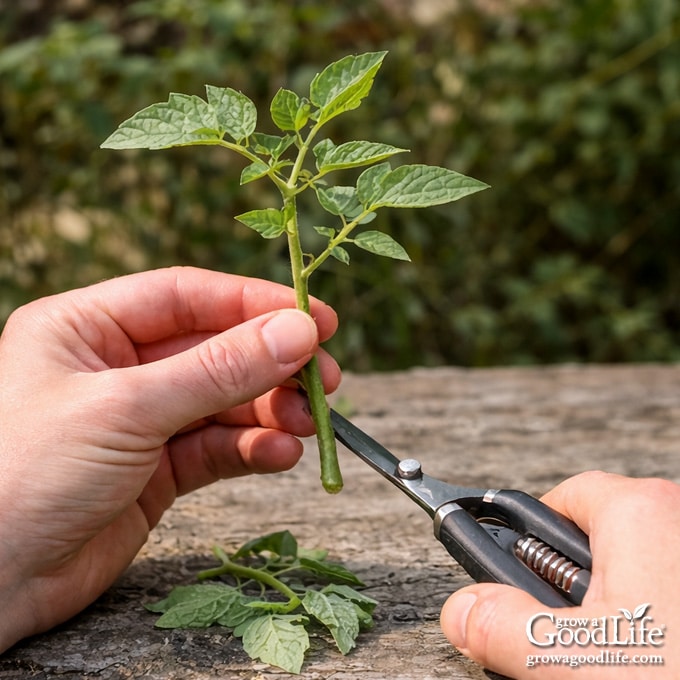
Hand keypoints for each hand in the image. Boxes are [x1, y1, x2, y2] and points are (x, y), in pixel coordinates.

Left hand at [0, 266, 339, 651]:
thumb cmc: (26, 476)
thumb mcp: (128, 408)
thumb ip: (217, 370)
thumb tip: (297, 332)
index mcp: (88, 326)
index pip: (187, 296)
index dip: (254, 302)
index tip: (315, 317)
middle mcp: (117, 366)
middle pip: (215, 349)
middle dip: (271, 363)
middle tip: (325, 378)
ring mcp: (142, 419)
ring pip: (224, 400)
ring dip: (271, 409)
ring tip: (310, 422)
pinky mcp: (159, 468)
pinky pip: (219, 446)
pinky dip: (253, 447)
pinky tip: (280, 454)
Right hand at [441, 471, 679, 678]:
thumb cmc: (676, 672)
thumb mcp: (580, 664)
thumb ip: (505, 630)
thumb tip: (459, 612)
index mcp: (642, 511)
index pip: (568, 496)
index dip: (531, 534)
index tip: (518, 574)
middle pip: (606, 531)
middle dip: (576, 583)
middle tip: (572, 637)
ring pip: (645, 567)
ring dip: (619, 610)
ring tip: (618, 659)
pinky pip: (672, 586)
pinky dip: (657, 621)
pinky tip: (654, 658)